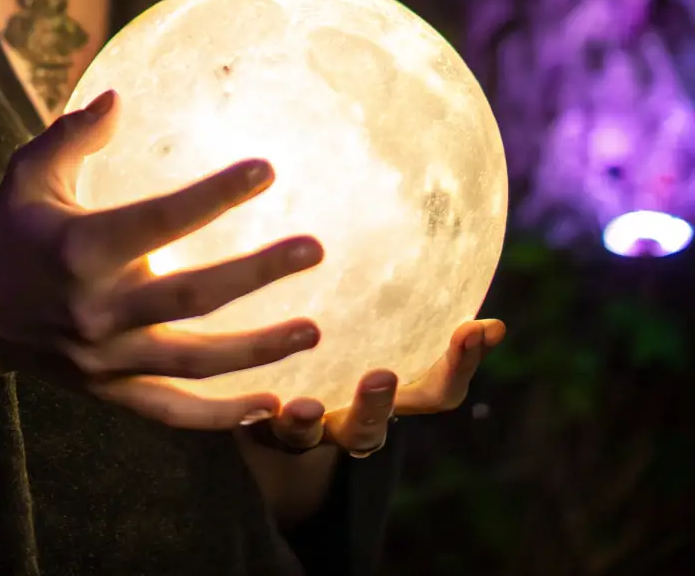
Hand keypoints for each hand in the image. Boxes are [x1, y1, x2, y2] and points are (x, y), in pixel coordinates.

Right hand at [0, 89, 324, 430]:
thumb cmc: (9, 232)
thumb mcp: (28, 174)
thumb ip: (72, 134)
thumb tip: (118, 97)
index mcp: (82, 248)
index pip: (161, 219)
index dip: (215, 195)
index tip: (266, 170)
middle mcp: (99, 307)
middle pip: (191, 295)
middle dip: (257, 274)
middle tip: (313, 250)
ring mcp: (105, 358)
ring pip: (193, 360)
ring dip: (256, 349)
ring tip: (313, 329)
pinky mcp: (109, 390)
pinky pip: (172, 410)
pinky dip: (222, 416)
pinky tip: (271, 406)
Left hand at [253, 317, 505, 454]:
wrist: (258, 386)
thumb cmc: (334, 342)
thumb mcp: (377, 324)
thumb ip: (418, 309)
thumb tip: (489, 315)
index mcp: (387, 393)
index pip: (438, 391)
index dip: (461, 365)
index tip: (479, 329)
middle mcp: (348, 416)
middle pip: (374, 428)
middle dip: (381, 405)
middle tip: (381, 376)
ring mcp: (303, 424)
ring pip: (307, 435)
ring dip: (311, 422)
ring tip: (305, 407)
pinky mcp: (257, 420)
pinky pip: (257, 424)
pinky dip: (258, 415)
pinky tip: (255, 399)